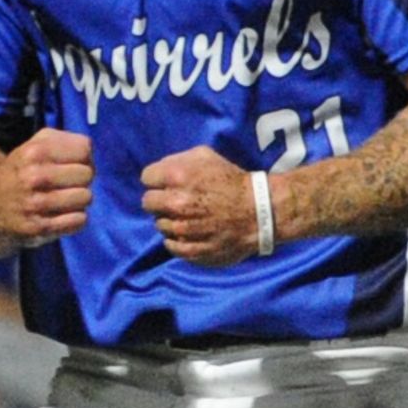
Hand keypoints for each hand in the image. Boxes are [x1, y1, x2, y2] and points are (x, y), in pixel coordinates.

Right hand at [0, 128, 93, 246]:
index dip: (83, 156)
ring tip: (64, 198)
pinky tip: (62, 214)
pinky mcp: (39, 228)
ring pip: (85, 197)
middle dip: (81, 178)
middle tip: (67, 183)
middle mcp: (34, 177)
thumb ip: (64, 140)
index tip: (72, 163)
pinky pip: (79, 220)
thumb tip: (89, 152)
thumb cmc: (22, 170)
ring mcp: (35, 204)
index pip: (83, 149)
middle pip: (87, 174)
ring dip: (79, 199)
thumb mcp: (35, 144)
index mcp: (34, 152)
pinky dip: (75, 218)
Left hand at [140, 143, 264, 266]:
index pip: (146, 178)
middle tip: (176, 202)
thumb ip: (178, 160)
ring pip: (160, 225)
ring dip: (170, 221)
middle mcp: (176, 203)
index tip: (168, 184)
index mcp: (177, 176)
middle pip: (148, 203)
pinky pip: (170, 246)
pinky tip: (191, 234)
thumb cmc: (233, 181)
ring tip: (189, 218)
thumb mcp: (206, 156)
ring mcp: (183, 229)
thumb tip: (160, 170)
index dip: (158, 180)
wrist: (260, 211)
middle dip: (160, 200)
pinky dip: (177, 240)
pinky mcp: (191, 250)